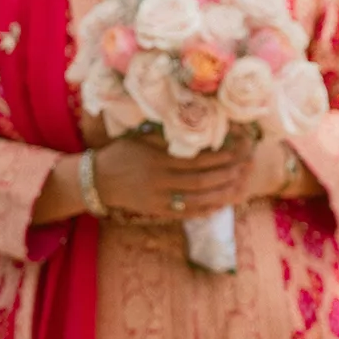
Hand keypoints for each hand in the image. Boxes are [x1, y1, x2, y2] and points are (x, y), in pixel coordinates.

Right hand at [92, 129, 257, 220]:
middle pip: (201, 181)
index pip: (196, 161)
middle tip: (244, 168)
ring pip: (196, 200)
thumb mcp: (140, 139)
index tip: (237, 152)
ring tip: (239, 186)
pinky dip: (204, 210)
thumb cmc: (120, 154)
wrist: (94, 180)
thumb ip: (166, 136)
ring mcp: (157, 199)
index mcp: (158, 160)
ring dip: (220, 194)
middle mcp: (159, 181)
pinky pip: (184, 213)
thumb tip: (196, 126)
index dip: (220, 157)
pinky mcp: (155, 211)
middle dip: (226, 175)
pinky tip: (220, 205)